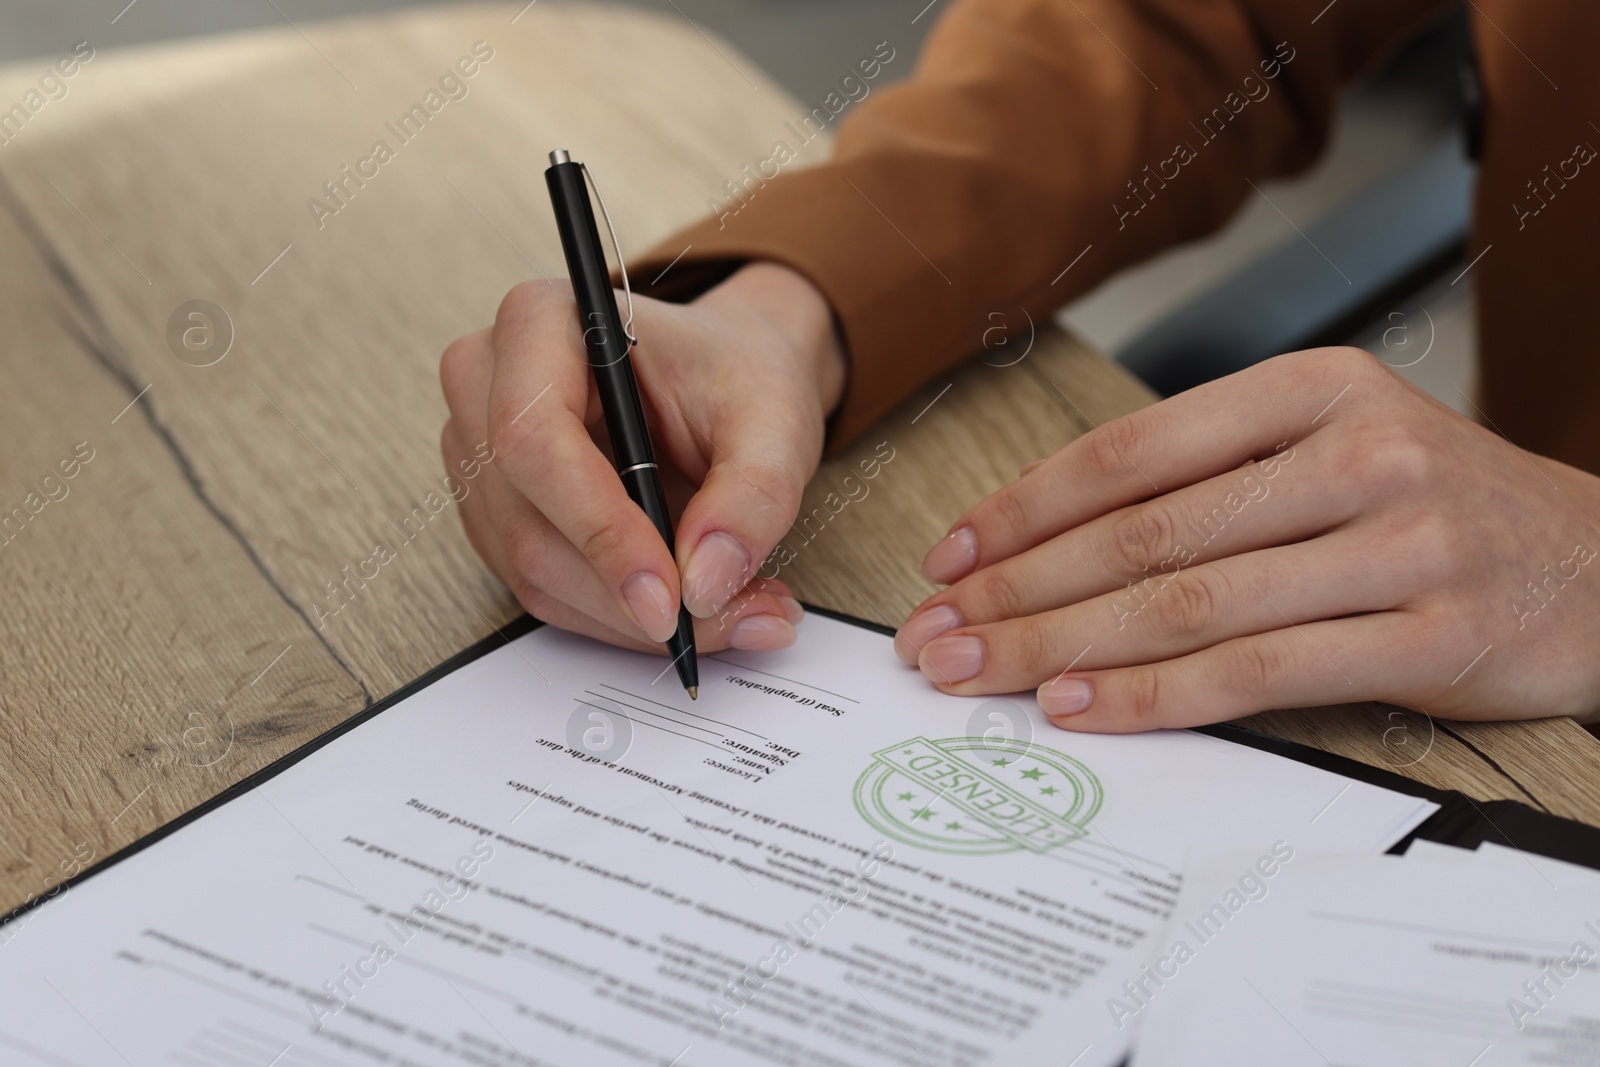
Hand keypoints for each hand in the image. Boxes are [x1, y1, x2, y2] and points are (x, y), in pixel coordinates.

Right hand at [440, 261, 845, 652]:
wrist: (727, 379)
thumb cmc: (738, 376)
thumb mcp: (775, 422)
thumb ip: (752, 496)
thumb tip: (705, 584)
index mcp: (541, 321)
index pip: (534, 440)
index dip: (599, 531)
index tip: (670, 598)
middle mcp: (487, 381)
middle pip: (527, 520)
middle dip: (626, 593)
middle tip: (729, 619)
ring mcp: (480, 452)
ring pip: (531, 569)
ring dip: (629, 617)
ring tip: (732, 614)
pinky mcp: (496, 511)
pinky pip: (542, 588)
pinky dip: (617, 617)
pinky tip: (688, 609)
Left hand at [894, 347, 1599, 731]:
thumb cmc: (1435, 507)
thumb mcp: (1333, 449)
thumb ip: (1210, 480)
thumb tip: (1049, 539)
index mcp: (1314, 389)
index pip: (1132, 451)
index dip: (1025, 507)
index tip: (950, 556)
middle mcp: (1357, 450)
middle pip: (1143, 533)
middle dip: (1019, 591)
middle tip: (936, 633)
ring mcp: (1400, 540)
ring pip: (1187, 601)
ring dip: (1062, 646)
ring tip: (979, 672)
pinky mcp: (1429, 633)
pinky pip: (1259, 670)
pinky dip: (1156, 695)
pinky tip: (1081, 708)